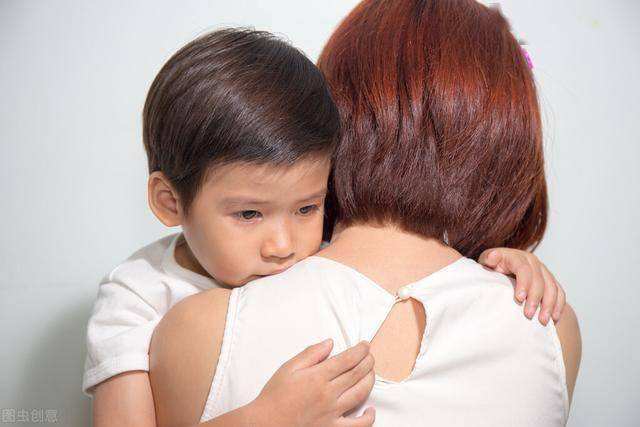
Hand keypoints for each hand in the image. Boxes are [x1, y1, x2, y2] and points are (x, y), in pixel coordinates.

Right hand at [252, 339, 375, 426]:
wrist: (265, 423)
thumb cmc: (275, 396)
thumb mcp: (289, 368)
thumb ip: (311, 354)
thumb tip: (329, 343)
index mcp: (317, 377)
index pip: (347, 359)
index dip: (360, 350)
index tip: (365, 346)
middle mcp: (328, 394)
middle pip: (357, 373)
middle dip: (367, 362)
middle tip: (370, 355)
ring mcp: (332, 412)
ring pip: (361, 393)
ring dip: (370, 380)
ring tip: (370, 372)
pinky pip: (358, 425)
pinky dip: (368, 418)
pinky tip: (371, 410)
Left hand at [478, 248, 565, 325]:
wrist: (503, 267)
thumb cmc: (493, 266)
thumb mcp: (487, 261)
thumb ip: (489, 259)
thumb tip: (492, 257)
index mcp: (517, 257)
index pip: (523, 269)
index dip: (523, 284)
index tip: (519, 299)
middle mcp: (532, 262)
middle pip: (539, 280)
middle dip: (535, 299)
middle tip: (528, 315)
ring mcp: (543, 271)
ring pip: (552, 287)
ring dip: (549, 305)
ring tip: (543, 321)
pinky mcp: (550, 280)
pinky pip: (559, 292)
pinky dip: (558, 306)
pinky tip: (554, 318)